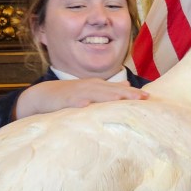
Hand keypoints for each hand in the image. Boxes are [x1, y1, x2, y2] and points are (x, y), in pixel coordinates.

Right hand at [15, 79, 147, 118]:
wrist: (43, 95)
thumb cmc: (70, 95)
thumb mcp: (91, 90)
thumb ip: (109, 89)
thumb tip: (127, 84)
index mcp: (97, 86)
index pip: (117, 89)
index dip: (132, 93)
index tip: (147, 97)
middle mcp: (89, 87)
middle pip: (110, 90)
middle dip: (126, 93)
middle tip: (141, 98)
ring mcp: (76, 93)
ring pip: (94, 94)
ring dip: (107, 96)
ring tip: (121, 100)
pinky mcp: (64, 100)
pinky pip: (72, 102)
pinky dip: (78, 103)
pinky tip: (85, 106)